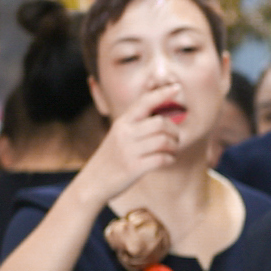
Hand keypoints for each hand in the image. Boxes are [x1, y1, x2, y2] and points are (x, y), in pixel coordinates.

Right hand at [74, 87, 182, 208]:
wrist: (93, 182)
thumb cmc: (111, 159)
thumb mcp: (118, 136)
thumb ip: (135, 126)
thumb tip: (161, 119)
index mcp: (122, 123)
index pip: (144, 102)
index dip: (162, 94)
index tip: (177, 87)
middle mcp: (125, 134)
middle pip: (161, 123)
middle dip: (175, 131)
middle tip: (175, 139)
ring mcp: (129, 151)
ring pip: (164, 141)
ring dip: (174, 146)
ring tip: (172, 151)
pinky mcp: (134, 168)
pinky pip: (162, 159)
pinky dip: (170, 159)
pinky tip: (168, 160)